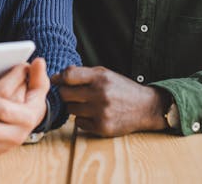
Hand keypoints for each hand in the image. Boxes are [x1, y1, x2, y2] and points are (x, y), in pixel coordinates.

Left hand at [51, 65, 168, 136]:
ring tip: (87, 103)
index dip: (59, 78)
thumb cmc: (121, 88)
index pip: (68, 76)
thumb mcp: (105, 74)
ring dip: (75, 106)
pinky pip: (78, 123)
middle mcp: (101, 94)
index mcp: (101, 77)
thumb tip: (57, 76)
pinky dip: (83, 119)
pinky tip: (94, 114)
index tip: (57, 81)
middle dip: (66, 93)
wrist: (145, 107)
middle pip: (65, 94)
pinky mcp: (102, 127)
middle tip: (73, 93)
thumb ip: (82, 73)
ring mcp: (101, 112)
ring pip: (71, 109)